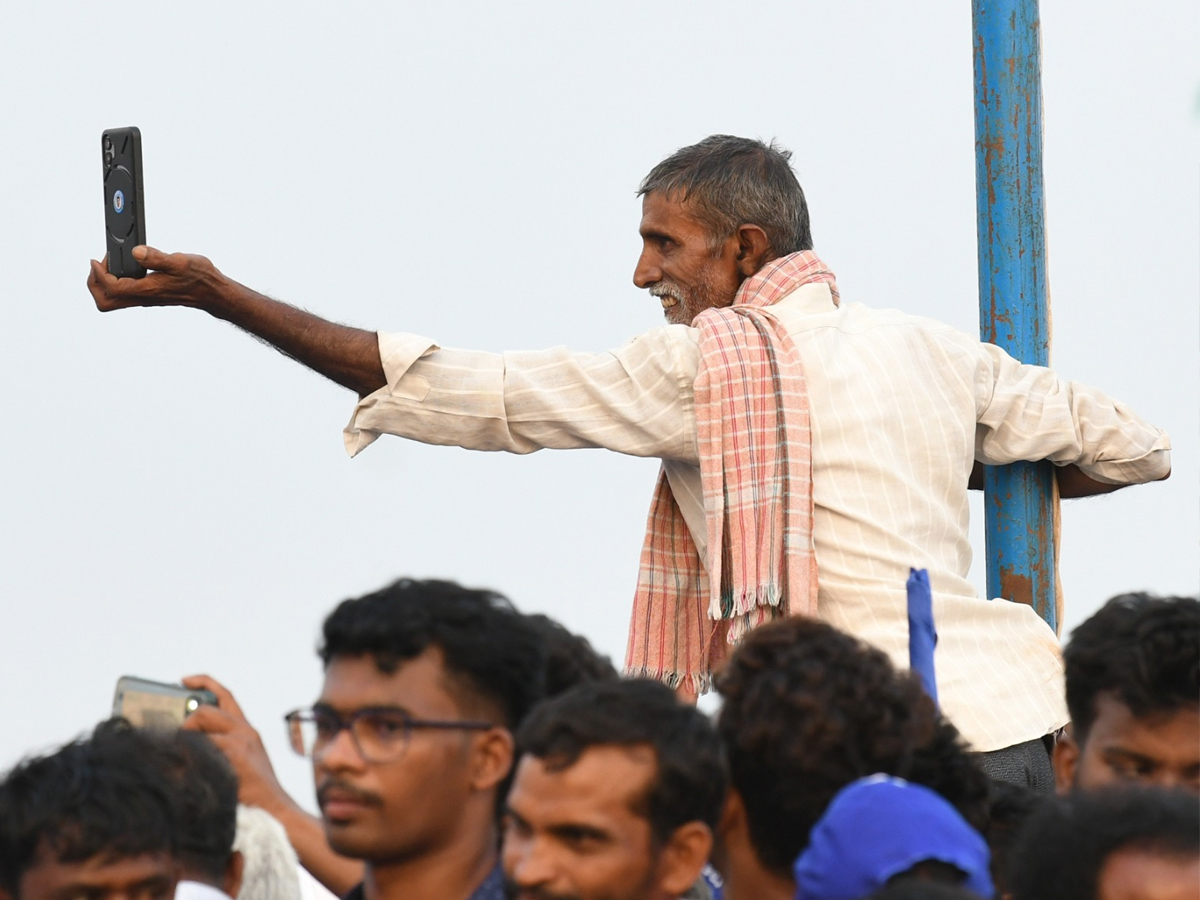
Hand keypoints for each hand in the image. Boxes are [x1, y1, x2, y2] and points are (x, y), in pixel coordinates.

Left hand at [87, 246, 225, 311]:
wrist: (212, 292)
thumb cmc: (199, 278)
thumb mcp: (180, 262)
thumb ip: (156, 257)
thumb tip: (136, 251)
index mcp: (147, 290)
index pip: (111, 288)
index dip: (99, 273)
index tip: (98, 258)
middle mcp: (143, 297)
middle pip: (105, 302)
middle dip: (94, 284)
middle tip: (99, 265)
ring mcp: (145, 298)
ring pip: (113, 300)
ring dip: (103, 284)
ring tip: (109, 264)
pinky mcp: (149, 295)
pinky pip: (123, 294)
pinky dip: (115, 282)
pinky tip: (126, 267)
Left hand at [181, 674, 295, 815]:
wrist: (275, 809)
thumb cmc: (253, 792)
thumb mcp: (241, 762)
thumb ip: (220, 748)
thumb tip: (184, 745)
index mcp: (246, 730)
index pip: (225, 695)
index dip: (203, 682)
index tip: (184, 680)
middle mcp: (245, 730)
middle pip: (206, 710)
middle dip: (186, 722)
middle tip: (177, 740)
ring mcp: (242, 740)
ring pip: (201, 722)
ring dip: (184, 737)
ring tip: (180, 757)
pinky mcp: (236, 753)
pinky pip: (202, 744)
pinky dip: (188, 753)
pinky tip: (183, 769)